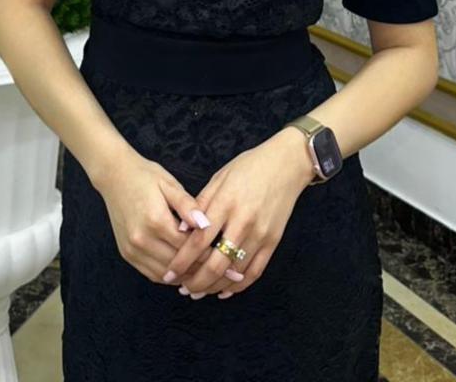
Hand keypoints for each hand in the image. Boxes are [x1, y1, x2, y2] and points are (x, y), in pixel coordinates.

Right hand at [98, 146, 216, 284]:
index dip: (209, 253)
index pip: (188, 247)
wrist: (114, 176)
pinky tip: (183, 271)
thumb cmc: (145, 176)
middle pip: (178, 264)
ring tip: (205, 273)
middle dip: (201, 269)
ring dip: (186, 277)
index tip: (227, 257)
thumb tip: (206, 224)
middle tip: (222, 270)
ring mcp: (132, 249)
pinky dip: (169, 276)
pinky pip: (152, 274)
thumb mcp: (169, 184)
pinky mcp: (127, 254)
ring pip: (165, 275)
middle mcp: (142, 239)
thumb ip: (188, 205)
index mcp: (156, 220)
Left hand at [161, 127, 313, 298]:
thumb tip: (180, 231)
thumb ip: (200, 204)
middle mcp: (243, 222)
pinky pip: (255, 272)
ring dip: (214, 286)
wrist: (286, 165)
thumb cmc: (248, 167)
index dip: (182, 261)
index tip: (168, 274)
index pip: (199, 240)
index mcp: (225, 203)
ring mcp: (260, 234)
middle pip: (216, 263)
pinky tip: (225, 290)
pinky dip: (238, 286)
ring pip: (234, 272)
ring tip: (199, 291)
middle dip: (196, 281)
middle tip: (182, 288)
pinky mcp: (273, 242)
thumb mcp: (219, 178)